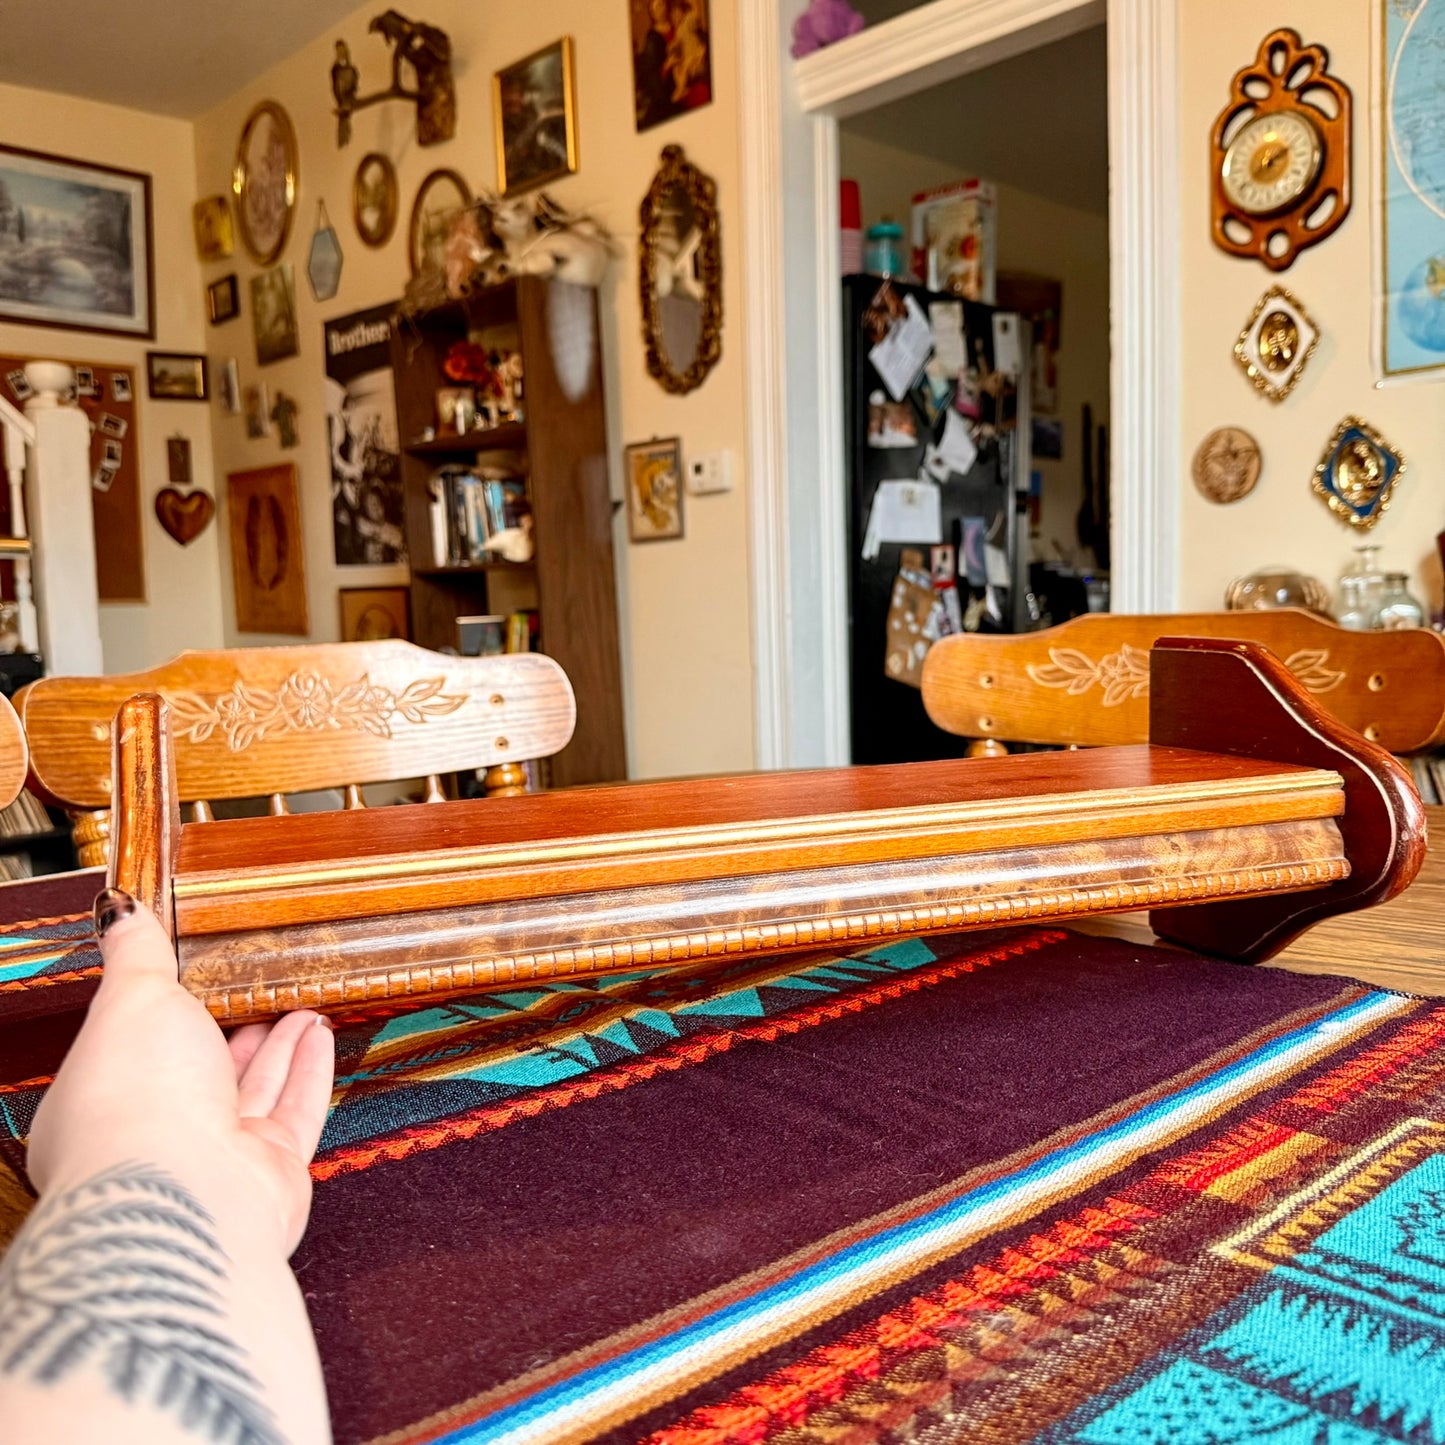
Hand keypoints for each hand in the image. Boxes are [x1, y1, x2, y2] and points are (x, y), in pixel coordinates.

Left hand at [26, 889, 334, 1254]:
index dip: (170, 1011)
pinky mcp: (269, 1174)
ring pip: (252, 1092)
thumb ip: (138, 956)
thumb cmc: (136, 1105)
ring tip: (305, 1006)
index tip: (200, 975)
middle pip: (201, 1074)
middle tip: (263, 991)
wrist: (186, 1192)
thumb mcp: (132, 999)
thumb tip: (119, 911)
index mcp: (98, 1100)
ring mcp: (213, 1158)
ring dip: (281, 1046)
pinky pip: (294, 1113)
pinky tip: (322, 1037)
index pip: (137, 1048)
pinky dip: (310, 1072)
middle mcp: (156, 1137)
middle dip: (234, 1030)